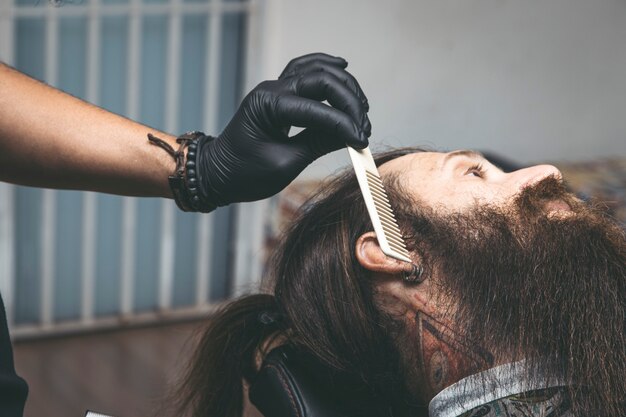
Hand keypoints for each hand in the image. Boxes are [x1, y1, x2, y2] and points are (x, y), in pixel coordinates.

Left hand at [196, 52, 370, 205]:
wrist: (218, 174)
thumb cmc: (244, 173)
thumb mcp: (285, 164)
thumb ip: (319, 144)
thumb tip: (352, 136)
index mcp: (268, 105)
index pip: (318, 108)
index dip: (345, 124)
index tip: (361, 142)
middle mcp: (272, 89)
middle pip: (322, 80)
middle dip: (349, 102)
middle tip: (364, 127)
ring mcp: (275, 88)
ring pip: (317, 71)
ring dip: (343, 86)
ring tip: (362, 107)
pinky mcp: (279, 95)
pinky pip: (305, 70)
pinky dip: (325, 67)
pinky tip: (342, 66)